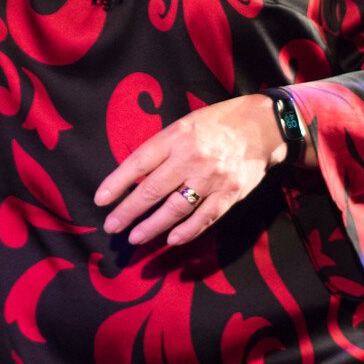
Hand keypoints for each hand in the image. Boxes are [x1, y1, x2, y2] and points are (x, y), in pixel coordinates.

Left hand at [93, 95, 287, 247]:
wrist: (262, 126)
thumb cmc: (217, 123)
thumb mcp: (185, 125)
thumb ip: (163, 149)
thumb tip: (135, 175)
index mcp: (176, 137)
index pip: (139, 162)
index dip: (117, 182)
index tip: (100, 200)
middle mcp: (191, 158)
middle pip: (153, 189)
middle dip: (128, 211)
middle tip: (111, 226)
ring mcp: (211, 178)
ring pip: (175, 208)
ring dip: (152, 226)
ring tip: (134, 237)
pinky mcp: (230, 194)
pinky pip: (205, 218)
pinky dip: (187, 231)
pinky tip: (171, 240)